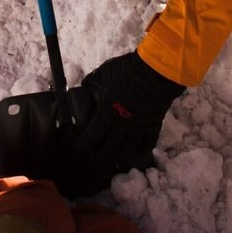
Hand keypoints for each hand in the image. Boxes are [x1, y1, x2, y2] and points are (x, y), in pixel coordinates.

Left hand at [68, 49, 183, 193]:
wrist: (154, 72)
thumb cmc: (125, 71)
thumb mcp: (101, 74)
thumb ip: (91, 84)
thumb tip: (83, 88)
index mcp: (106, 115)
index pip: (90, 137)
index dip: (82, 145)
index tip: (77, 148)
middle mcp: (121, 126)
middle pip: (108, 149)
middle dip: (98, 157)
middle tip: (92, 160)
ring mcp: (138, 128)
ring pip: (127, 149)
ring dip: (117, 156)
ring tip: (111, 160)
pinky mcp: (153, 124)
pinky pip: (147, 143)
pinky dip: (142, 149)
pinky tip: (137, 151)